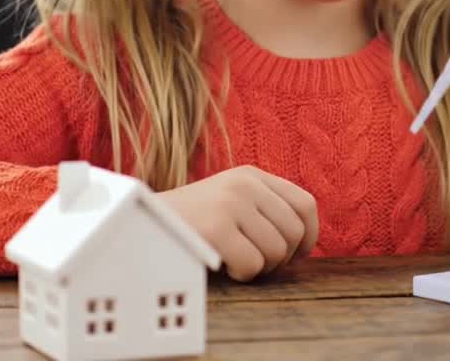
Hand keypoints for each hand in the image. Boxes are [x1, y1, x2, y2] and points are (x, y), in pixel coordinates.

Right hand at [158, 165, 318, 281]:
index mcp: (251, 175)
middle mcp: (244, 184)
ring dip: (259, 267)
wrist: (141, 227)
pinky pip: (253, 265)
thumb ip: (266, 210)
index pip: (305, 204)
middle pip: (294, 231)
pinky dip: (241, 274)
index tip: (295, 255)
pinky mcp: (216, 228)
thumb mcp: (232, 202)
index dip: (309, 236)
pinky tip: (223, 265)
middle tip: (256, 262)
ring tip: (235, 260)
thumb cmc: (192, 225)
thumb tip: (307, 242)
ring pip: (276, 251)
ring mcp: (230, 203)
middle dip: (281, 258)